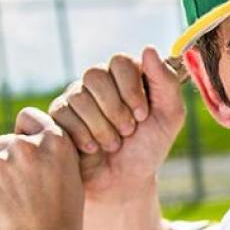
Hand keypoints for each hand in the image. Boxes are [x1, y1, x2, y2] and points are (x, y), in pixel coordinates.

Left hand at [0, 108, 83, 229]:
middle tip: (16, 192)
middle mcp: (25, 146)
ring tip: (9, 209)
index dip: (24, 134)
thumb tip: (25, 145)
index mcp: (55, 141)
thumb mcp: (70, 177)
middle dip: (4, 162)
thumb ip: (50, 156)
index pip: (28, 117)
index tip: (25, 152)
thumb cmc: (61, 220)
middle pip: (2, 143)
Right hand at [48, 46, 185, 197]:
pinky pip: (62, 115)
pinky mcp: (59, 117)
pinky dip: (83, 135)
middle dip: (115, 108)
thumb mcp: (170, 116)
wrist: (124, 181)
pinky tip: (94, 148)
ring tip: (114, 143)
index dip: (131, 88)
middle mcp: (100, 81)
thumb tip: (147, 48)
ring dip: (101, 125)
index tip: (143, 114)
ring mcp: (77, 97)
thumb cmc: (150, 146)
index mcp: (127, 75)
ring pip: (78, 95)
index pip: (121, 61)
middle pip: (94, 74)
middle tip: (129, 131)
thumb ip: (166, 82)